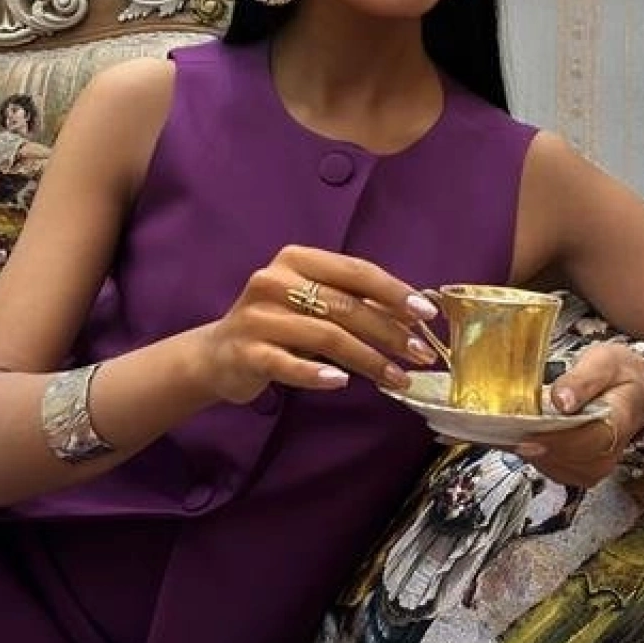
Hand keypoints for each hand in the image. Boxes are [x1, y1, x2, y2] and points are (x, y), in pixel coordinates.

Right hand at [195, 244, 437, 404]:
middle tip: (421, 355)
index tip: (427, 314)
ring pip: (325, 336)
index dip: (395, 292)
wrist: (216, 354)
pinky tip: (342, 383)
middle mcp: (275, 281)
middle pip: (346, 306)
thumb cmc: (277, 326)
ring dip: (368, 360)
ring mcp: (258, 318)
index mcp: (296, 260)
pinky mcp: (247, 352)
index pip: (356, 271)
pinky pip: (287, 364)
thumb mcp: (311, 303)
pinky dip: (316, 373)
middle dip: (390, 332)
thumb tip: (415, 310)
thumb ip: (353, 301)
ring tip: (397, 378)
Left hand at [515, 340, 643, 487]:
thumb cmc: (619, 376)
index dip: (557, 439)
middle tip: (509, 427)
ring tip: (512, 428)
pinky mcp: (578, 469)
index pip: (590, 439)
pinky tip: (519, 435)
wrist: (632, 392)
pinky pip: (550, 468)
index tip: (528, 431)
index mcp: (621, 421)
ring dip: (531, 448)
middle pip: (567, 458)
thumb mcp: (605, 362)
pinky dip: (532, 453)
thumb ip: (583, 379)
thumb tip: (561, 399)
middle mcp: (609, 451)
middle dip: (536, 442)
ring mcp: (593, 465)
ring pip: (555, 466)